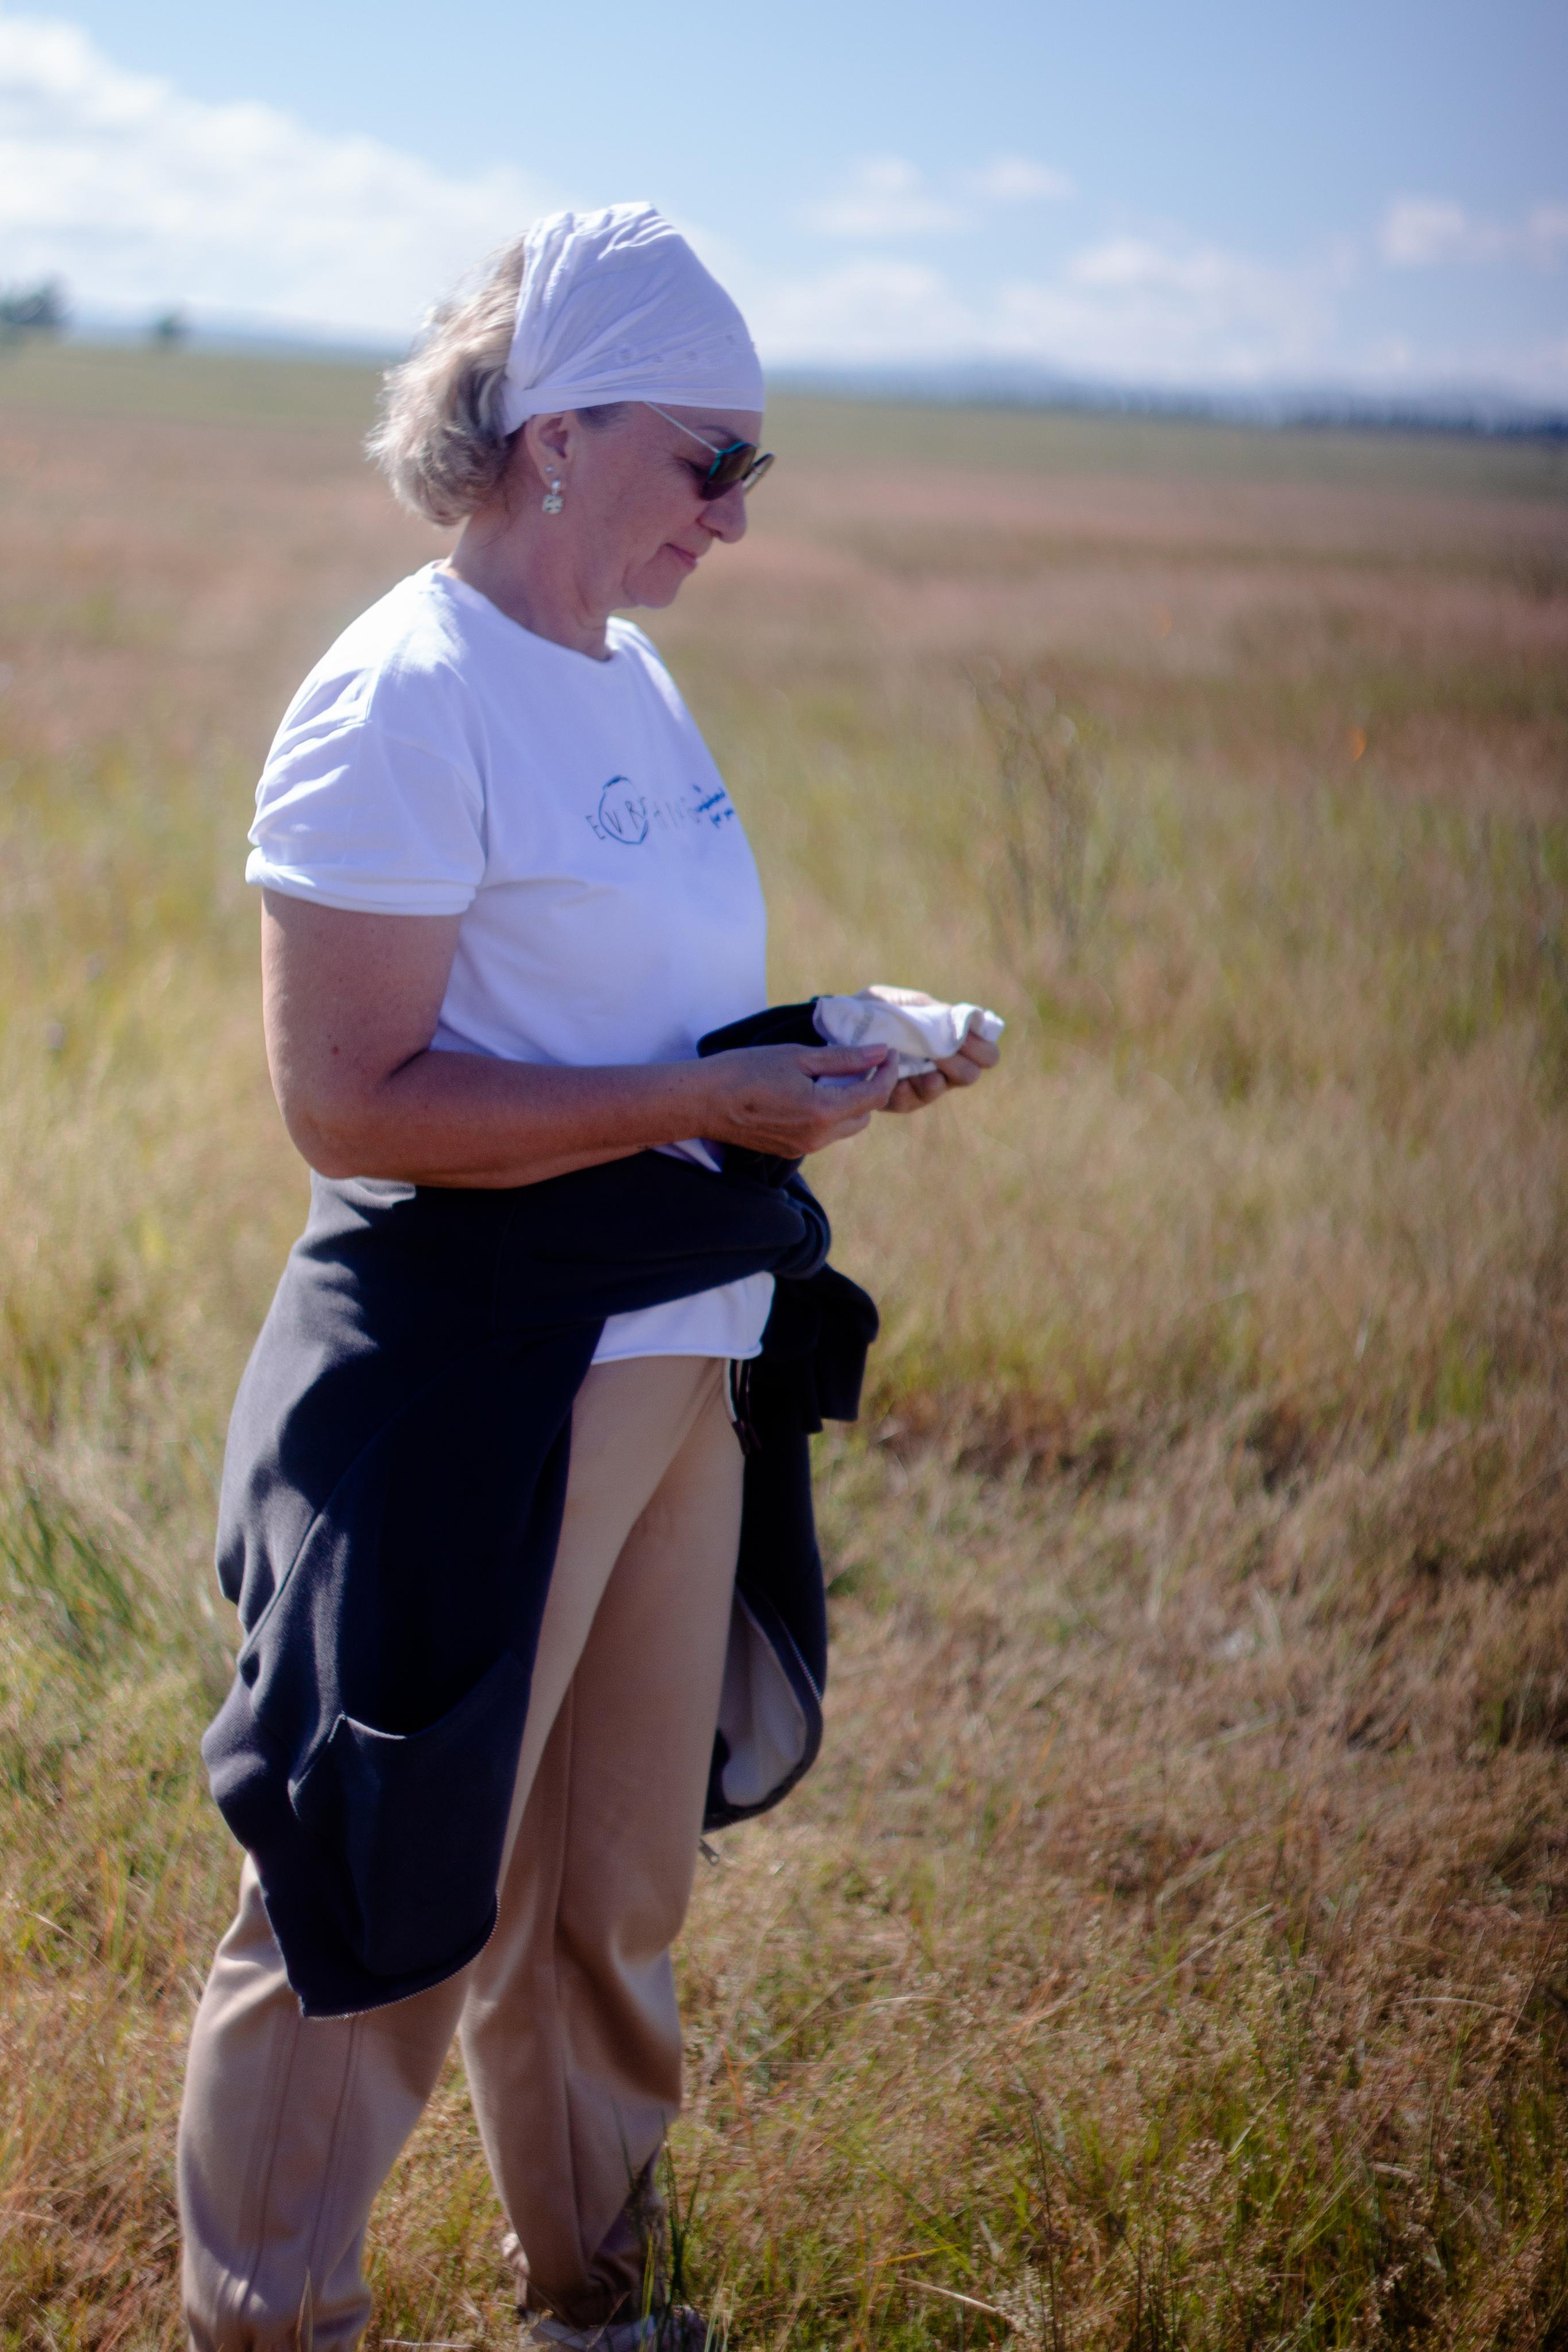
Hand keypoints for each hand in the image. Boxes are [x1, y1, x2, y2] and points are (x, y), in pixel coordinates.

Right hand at [700, 1043, 898, 1156]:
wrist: (702, 1102)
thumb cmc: (745, 1071)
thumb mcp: (797, 1056)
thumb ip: (843, 1058)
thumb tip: (880, 1052)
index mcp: (823, 1111)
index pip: (874, 1094)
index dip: (887, 1071)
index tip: (887, 1052)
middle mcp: (818, 1137)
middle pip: (864, 1116)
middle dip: (870, 1089)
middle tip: (862, 1061)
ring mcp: (803, 1147)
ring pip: (845, 1128)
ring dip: (849, 1104)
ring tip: (835, 1075)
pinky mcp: (789, 1150)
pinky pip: (823, 1135)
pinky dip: (828, 1114)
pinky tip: (811, 1092)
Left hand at [883, 1011, 1000, 1113]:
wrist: (845, 1023)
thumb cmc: (884, 1010)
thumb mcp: (913, 1003)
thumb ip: (940, 1012)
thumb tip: (969, 1019)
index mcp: (954, 1046)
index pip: (986, 1055)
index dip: (983, 1047)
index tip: (965, 1035)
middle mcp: (943, 1069)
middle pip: (970, 1075)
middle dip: (960, 1059)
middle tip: (943, 1046)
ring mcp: (921, 1086)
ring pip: (940, 1088)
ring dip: (934, 1071)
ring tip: (924, 1056)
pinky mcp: (897, 1100)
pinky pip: (909, 1099)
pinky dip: (906, 1085)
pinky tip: (899, 1075)